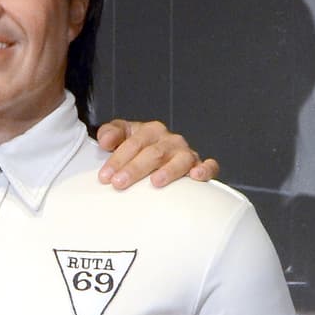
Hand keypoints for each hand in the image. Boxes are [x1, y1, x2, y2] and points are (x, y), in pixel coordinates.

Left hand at [95, 119, 219, 188]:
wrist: (155, 154)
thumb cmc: (137, 147)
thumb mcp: (120, 136)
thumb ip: (110, 133)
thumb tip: (105, 140)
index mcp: (150, 131)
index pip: (133, 143)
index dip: (118, 159)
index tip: (105, 176)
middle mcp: (169, 140)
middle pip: (153, 153)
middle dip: (135, 169)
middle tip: (119, 183)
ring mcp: (185, 153)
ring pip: (180, 160)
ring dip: (168, 171)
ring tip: (155, 182)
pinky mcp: (199, 165)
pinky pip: (209, 166)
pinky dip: (205, 169)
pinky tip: (196, 176)